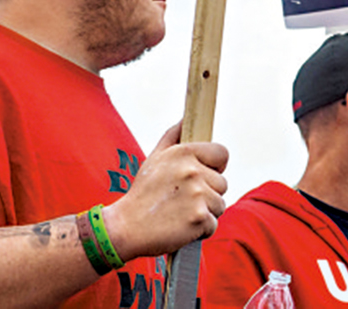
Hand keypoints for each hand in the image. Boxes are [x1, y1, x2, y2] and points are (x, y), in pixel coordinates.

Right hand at [101, 123, 228, 259]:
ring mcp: (197, 196)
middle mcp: (193, 171)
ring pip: (220, 204)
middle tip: (182, 200)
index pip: (222, 153)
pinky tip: (180, 227)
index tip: (203, 176)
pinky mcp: (199, 219)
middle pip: (223, 183)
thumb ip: (173, 135)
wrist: (124, 228)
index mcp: (184, 153)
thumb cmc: (143, 193)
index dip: (215, 166)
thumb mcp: (154, 158)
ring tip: (180, 213)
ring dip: (205, 212)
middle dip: (207, 193)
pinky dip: (200, 230)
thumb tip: (187, 118)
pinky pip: (213, 224)